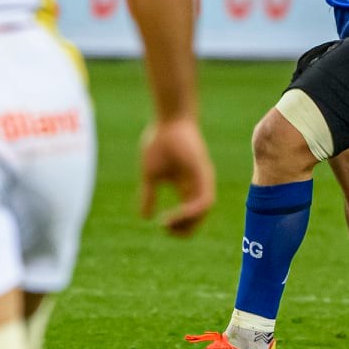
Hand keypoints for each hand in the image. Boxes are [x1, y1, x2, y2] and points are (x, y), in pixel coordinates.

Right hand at [138, 118, 215, 236]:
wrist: (168, 119)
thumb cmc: (159, 142)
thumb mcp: (150, 175)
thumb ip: (148, 195)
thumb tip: (144, 217)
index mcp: (187, 186)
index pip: (189, 213)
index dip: (178, 224)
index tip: (160, 225)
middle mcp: (198, 184)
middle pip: (199, 216)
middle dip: (185, 228)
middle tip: (165, 229)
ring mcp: (203, 179)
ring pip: (204, 210)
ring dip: (187, 222)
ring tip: (168, 225)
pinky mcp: (204, 174)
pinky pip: (204, 201)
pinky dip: (190, 212)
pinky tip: (174, 215)